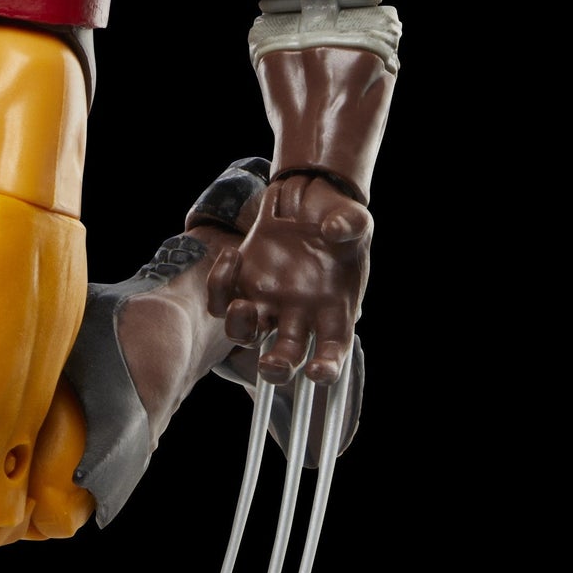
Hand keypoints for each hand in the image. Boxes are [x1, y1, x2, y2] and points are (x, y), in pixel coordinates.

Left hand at [205, 173, 371, 386]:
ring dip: (240, 328)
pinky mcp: (241, 280)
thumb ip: (349, 225)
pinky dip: (219, 283)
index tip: (318, 372)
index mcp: (332, 310)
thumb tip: (334, 231)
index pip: (332, 350)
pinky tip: (232, 255)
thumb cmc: (335, 220)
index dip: (327, 366)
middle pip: (286, 354)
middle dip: (277, 367)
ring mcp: (267, 299)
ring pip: (246, 332)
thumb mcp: (353, 219)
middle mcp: (298, 314)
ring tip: (242, 306)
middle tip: (270, 366)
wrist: (306, 199)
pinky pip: (222, 296)